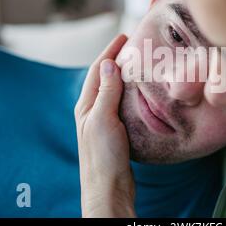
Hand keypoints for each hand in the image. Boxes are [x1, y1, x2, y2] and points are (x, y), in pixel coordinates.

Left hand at [75, 34, 135, 217]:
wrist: (108, 188)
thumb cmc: (103, 156)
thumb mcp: (103, 119)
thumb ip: (106, 92)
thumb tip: (108, 63)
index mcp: (86, 106)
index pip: (97, 70)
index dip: (109, 52)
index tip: (123, 37)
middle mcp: (92, 111)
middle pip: (103, 78)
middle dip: (115, 59)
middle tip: (132, 46)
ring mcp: (103, 121)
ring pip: (112, 90)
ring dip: (122, 75)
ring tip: (137, 64)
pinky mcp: (114, 131)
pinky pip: (120, 104)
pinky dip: (129, 92)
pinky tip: (139, 93)